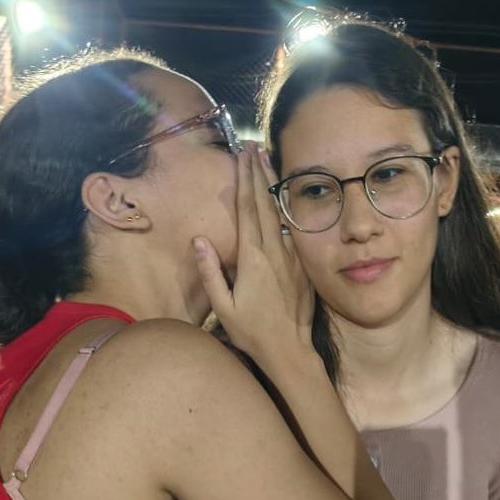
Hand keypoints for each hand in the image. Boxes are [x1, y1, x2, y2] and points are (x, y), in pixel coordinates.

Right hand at [192, 144, 313, 368]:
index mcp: (251, 259)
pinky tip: (281, 202)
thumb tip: (198, 240)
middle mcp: (273, 252)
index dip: (243, 180)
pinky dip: (284, 212)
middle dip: (258, 174)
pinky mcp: (300, 268)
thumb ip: (210, 272)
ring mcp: (289, 258)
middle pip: (264, 204)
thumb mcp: (224, 308)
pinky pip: (290, 233)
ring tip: (267, 164)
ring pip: (279, 215)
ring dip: (271, 188)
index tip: (242, 156)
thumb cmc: (252, 333)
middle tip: (254, 147)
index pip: (246, 210)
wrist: (290, 351)